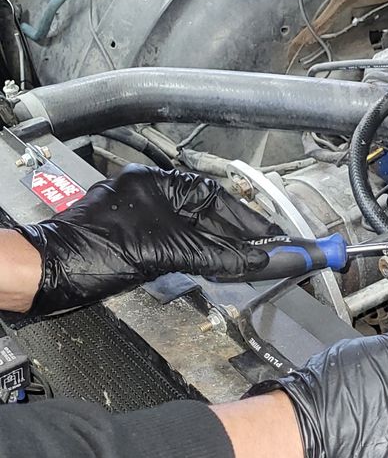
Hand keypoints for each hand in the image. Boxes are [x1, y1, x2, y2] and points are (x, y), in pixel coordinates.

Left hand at [19, 165, 276, 316]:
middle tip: (264, 248)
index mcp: (155, 184)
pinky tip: (215, 264)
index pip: (214, 195)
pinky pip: (178, 244)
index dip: (245, 217)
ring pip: (192, 230)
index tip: (268, 233)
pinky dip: (199, 254)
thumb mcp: (165, 251)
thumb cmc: (91, 250)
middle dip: (236, 232)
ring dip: (219, 246)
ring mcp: (140, 219)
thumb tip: (251, 259)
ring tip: (246, 259)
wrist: (49, 274)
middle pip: (205, 213)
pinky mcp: (134, 241)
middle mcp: (148, 196)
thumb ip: (213, 254)